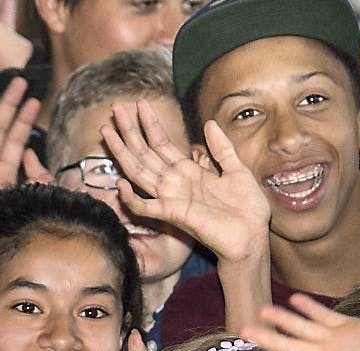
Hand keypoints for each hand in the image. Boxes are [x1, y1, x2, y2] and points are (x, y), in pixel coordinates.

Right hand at [102, 100, 270, 264]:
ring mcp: (170, 198)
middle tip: (116, 108)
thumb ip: (221, 148)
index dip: (150, 124)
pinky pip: (145, 208)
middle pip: (144, 152)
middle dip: (129, 130)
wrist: (252, 236)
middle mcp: (174, 182)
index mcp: (188, 171)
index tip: (139, 104)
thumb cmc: (246, 208)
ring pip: (138, 172)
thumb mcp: (237, 169)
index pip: (162, 143)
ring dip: (122, 152)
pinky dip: (132, 198)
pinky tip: (122, 183)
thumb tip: (209, 123)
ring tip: (107, 132)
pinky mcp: (172, 215)